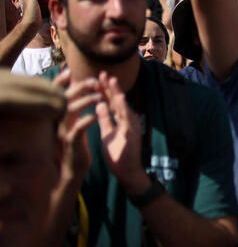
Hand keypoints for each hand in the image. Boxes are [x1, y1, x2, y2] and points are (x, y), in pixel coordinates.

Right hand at [53, 70, 102, 181]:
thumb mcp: (74, 123)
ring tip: (99, 96)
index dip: (62, 82)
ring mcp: (63, 131)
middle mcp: (59, 121)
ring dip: (85, 102)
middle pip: (64, 98)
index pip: (58, 95)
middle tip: (93, 80)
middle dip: (78, 87)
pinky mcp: (71, 142)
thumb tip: (78, 89)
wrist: (74, 168)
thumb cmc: (76, 144)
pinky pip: (77, 129)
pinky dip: (86, 120)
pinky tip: (96, 115)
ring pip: (70, 111)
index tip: (71, 71)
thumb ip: (75, 108)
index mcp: (61, 116)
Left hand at [95, 72, 148, 195]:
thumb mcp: (107, 134)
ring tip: (110, 80)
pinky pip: (126, 118)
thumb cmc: (118, 155)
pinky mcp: (132, 133)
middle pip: (117, 100)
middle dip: (109, 87)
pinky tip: (117, 98)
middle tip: (101, 73)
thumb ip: (105, 119)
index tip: (95, 79)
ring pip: (123, 106)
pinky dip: (122, 107)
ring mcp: (131, 126)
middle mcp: (128, 120)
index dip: (104, 91)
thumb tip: (99, 105)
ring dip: (117, 93)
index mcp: (121, 120)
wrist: (127, 173)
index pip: (111, 102)